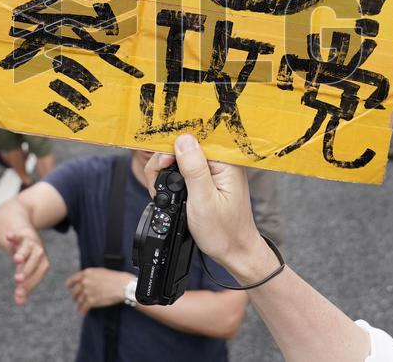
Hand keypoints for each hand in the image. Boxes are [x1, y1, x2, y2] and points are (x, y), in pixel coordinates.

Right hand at [6, 231, 49, 305]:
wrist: (23, 234)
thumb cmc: (27, 258)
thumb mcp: (25, 271)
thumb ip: (23, 286)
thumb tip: (20, 302)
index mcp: (42, 261)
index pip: (39, 273)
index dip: (31, 283)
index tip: (20, 294)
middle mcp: (38, 251)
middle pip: (36, 260)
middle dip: (27, 270)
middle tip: (17, 280)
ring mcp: (30, 242)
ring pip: (27, 248)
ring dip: (23, 253)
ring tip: (16, 260)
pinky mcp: (20, 234)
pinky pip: (17, 235)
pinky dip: (14, 236)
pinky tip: (8, 236)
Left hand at [64, 268, 128, 314]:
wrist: (122, 286)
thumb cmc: (115, 278)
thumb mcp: (100, 271)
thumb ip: (91, 275)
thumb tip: (85, 280)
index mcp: (87, 273)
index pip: (73, 279)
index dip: (70, 284)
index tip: (68, 287)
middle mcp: (85, 281)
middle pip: (75, 291)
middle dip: (75, 296)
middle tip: (75, 299)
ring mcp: (87, 292)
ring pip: (79, 301)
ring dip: (78, 305)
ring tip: (79, 308)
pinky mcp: (91, 301)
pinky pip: (84, 307)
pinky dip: (83, 311)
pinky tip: (84, 313)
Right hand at [145, 135, 263, 270]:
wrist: (234, 252)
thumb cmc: (224, 232)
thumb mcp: (204, 200)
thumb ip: (193, 168)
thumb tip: (182, 139)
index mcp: (226, 161)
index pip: (193, 139)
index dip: (171, 148)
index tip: (161, 165)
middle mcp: (222, 161)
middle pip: (184, 147)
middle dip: (165, 163)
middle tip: (158, 185)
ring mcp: (215, 170)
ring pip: (181, 158)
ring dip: (166, 174)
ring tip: (162, 193)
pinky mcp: (209, 178)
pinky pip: (186, 169)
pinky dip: (173, 180)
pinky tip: (169, 193)